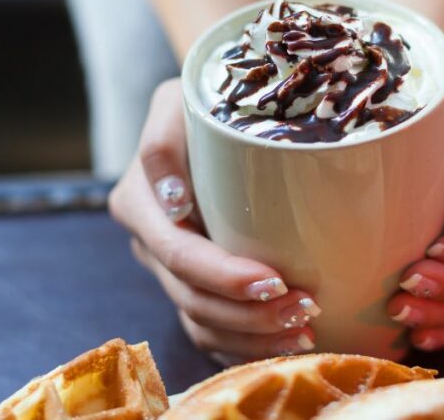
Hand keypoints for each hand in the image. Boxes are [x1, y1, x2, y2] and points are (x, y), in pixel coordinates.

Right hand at [108, 78, 320, 362]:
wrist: (206, 113)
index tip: (276, 280)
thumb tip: (175, 200)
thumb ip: (164, 138)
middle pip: (190, 298)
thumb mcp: (180, 98)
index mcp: (138, 202)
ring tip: (305, 332)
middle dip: (248, 314)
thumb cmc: (205, 100)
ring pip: (200, 323)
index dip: (223, 276)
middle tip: (305, 309)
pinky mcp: (190, 284)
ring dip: (253, 337)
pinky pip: (210, 331)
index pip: (177, 253)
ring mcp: (167, 270)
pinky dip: (246, 345)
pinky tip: (286, 344)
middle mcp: (149, 242)